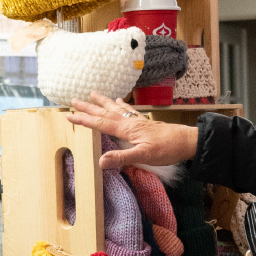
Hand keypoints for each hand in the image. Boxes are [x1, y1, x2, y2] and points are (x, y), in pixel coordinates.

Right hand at [66, 92, 197, 170]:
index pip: (100, 123)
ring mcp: (137, 121)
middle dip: (88, 107)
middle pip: (105, 112)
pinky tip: (120, 101)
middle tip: (73, 100)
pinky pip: (129, 110)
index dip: (84, 120)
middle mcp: (130, 122)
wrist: (186, 141)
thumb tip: (101, 161)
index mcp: (126, 129)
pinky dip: (122, 105)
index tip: (69, 116)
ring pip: (115, 108)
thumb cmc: (166, 149)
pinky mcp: (144, 122)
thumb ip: (122, 157)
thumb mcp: (143, 156)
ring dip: (103, 102)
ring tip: (92, 94)